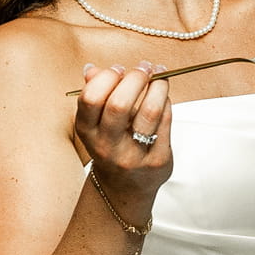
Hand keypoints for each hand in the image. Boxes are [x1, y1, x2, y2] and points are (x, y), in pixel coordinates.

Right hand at [72, 62, 172, 219]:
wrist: (125, 187)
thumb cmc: (111, 144)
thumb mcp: (95, 124)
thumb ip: (94, 94)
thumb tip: (92, 68)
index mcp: (87, 132)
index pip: (91, 99)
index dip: (106, 78)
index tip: (119, 69)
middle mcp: (107, 146)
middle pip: (119, 104)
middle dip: (135, 78)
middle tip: (144, 68)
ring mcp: (133, 155)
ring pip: (149, 111)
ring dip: (158, 86)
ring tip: (160, 76)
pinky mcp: (157, 159)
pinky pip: (166, 122)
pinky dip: (167, 102)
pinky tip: (164, 96)